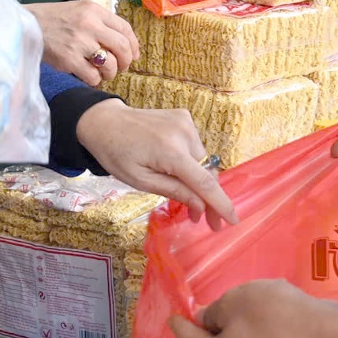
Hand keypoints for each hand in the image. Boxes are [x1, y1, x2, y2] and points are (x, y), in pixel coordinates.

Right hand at [29, 1, 138, 85]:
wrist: (26, 26)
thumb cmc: (53, 20)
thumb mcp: (79, 11)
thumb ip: (100, 22)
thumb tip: (124, 43)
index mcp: (94, 10)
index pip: (125, 28)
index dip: (134, 45)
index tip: (134, 55)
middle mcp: (89, 24)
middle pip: (122, 47)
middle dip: (126, 62)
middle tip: (122, 67)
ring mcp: (79, 43)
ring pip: (110, 64)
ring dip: (111, 73)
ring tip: (103, 73)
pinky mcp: (69, 60)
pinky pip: (93, 76)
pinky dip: (94, 79)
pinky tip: (88, 76)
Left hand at [76, 101, 236, 228]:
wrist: (104, 121)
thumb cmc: (116, 154)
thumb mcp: (141, 181)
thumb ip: (174, 192)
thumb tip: (201, 207)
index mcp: (170, 152)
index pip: (205, 183)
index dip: (221, 204)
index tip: (233, 220)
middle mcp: (184, 133)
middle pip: (206, 173)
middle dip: (207, 197)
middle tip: (202, 219)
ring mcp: (186, 122)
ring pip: (202, 161)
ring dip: (197, 178)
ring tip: (181, 191)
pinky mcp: (185, 117)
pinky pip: (195, 147)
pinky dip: (190, 161)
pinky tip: (174, 166)